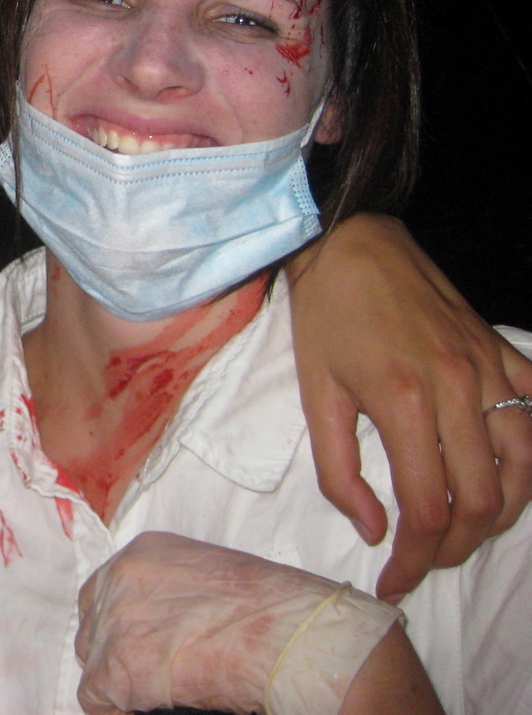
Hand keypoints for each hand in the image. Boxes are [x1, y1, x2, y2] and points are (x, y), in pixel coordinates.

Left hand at [76, 532, 403, 714]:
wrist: (286, 634)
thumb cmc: (272, 611)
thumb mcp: (212, 576)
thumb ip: (176, 594)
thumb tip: (170, 625)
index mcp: (144, 554)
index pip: (106, 591)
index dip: (119, 623)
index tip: (134, 644)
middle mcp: (119, 580)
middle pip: (94, 624)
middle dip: (114, 651)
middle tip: (145, 673)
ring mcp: (114, 622)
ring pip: (94, 661)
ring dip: (119, 681)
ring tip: (152, 693)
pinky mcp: (117, 668)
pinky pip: (97, 697)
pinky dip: (119, 708)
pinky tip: (146, 710)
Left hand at [288, 213, 531, 600]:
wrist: (350, 242)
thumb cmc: (324, 316)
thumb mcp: (315, 395)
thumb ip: (338, 471)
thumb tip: (373, 531)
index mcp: (403, 402)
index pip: (427, 509)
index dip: (414, 559)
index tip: (393, 581)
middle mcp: (458, 388)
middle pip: (484, 502)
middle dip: (454, 548)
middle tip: (421, 559)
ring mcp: (490, 369)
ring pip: (524, 469)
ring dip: (498, 514)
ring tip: (458, 528)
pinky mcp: (504, 351)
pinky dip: (530, 460)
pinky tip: (503, 478)